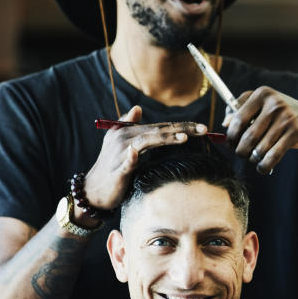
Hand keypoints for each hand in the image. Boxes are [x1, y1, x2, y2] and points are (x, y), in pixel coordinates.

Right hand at [84, 105, 206, 209]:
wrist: (93, 191)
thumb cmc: (111, 167)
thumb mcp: (120, 144)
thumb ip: (129, 125)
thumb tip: (137, 107)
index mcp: (130, 132)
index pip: (161, 126)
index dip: (182, 125)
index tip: (203, 128)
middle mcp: (125, 138)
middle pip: (158, 130)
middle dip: (182, 129)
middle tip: (204, 129)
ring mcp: (121, 154)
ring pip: (146, 142)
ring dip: (164, 138)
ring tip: (183, 138)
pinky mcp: (117, 170)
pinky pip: (126, 163)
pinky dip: (131, 159)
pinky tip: (136, 154)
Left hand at [222, 87, 297, 173]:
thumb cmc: (277, 114)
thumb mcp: (260, 105)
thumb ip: (239, 110)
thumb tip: (224, 124)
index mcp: (262, 94)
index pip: (238, 118)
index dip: (231, 135)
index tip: (230, 142)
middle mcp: (274, 104)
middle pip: (248, 136)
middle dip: (240, 150)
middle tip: (241, 153)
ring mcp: (286, 118)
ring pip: (260, 148)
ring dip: (253, 158)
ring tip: (253, 158)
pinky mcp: (295, 133)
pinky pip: (273, 156)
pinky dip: (264, 166)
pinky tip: (262, 167)